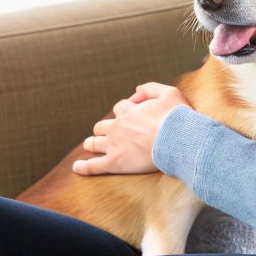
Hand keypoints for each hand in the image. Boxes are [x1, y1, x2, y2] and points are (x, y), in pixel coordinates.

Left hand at [72, 82, 191, 175]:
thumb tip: (135, 91)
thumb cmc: (178, 118)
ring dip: (92, 143)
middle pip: (102, 126)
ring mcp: (114, 145)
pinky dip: (84, 167)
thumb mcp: (170, 93)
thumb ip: (150, 88)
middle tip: (106, 133)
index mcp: (130, 111)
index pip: (119, 108)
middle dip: (103, 128)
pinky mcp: (115, 162)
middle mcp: (119, 126)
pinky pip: (94, 166)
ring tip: (90, 145)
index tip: (131, 117)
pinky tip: (76, 167)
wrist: (179, 140)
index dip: (124, 111)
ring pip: (95, 143)